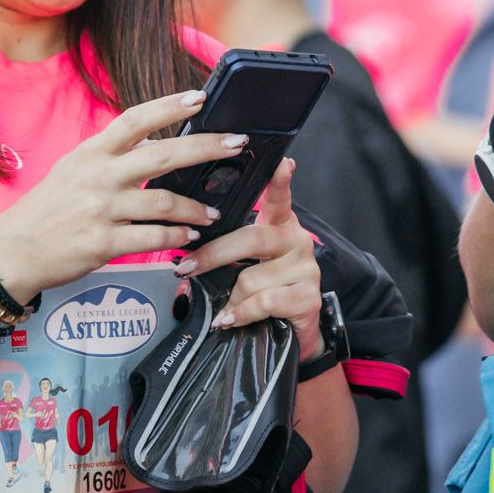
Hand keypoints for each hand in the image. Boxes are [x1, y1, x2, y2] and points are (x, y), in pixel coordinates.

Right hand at [0, 89, 248, 302]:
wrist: (12, 251)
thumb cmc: (47, 209)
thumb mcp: (73, 170)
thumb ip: (111, 157)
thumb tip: (154, 146)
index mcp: (91, 152)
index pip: (135, 119)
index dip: (169, 105)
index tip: (200, 96)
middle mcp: (98, 176)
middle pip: (162, 155)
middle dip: (205, 147)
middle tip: (236, 143)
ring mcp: (101, 210)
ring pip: (164, 202)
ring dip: (196, 208)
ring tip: (212, 212)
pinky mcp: (102, 243)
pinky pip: (153, 238)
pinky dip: (177, 237)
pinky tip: (190, 238)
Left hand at [171, 160, 322, 356]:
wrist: (294, 331)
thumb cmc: (263, 290)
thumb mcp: (247, 263)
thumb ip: (230, 249)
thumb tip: (188, 248)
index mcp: (281, 224)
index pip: (279, 197)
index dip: (279, 180)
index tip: (282, 161)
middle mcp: (297, 240)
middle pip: (252, 238)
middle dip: (213, 254)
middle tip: (185, 267)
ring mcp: (306, 267)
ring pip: (251, 277)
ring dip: (229, 297)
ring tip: (223, 308)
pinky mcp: (308, 295)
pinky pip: (263, 301)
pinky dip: (240, 313)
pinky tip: (229, 319)